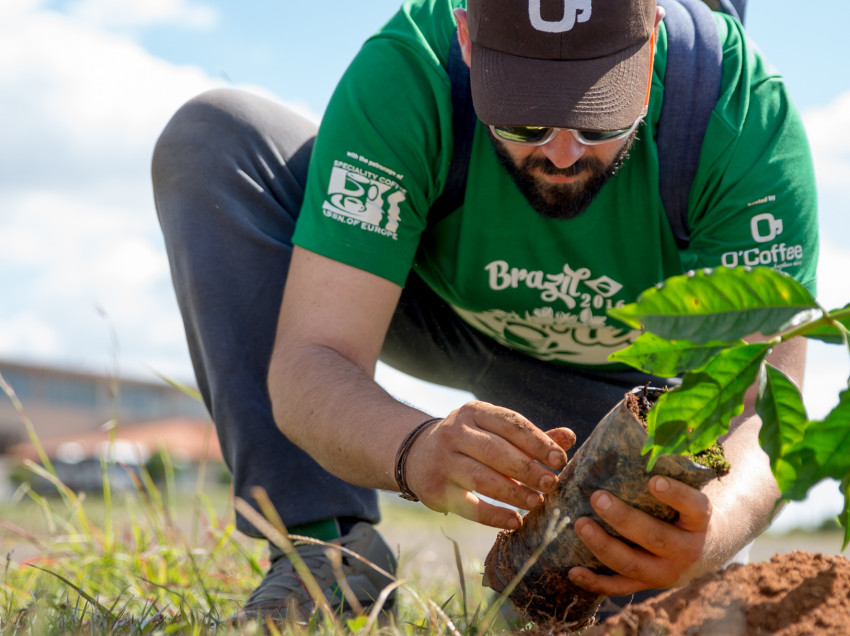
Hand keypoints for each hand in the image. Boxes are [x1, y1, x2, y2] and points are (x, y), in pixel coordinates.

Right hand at [405, 401, 573, 528]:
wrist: (417, 455)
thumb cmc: (471, 442)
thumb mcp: (495, 432)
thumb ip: (531, 437)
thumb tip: (569, 437)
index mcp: (473, 412)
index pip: (509, 424)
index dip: (536, 441)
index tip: (560, 458)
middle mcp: (454, 432)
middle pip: (496, 450)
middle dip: (527, 468)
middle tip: (553, 483)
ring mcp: (442, 460)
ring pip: (482, 478)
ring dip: (513, 493)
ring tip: (538, 503)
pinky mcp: (434, 489)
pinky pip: (468, 505)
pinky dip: (494, 515)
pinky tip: (516, 521)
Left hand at [569, 475, 711, 595]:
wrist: (706, 547)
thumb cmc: (685, 506)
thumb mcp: (690, 489)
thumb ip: (669, 468)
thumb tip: (637, 429)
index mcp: (701, 520)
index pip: (694, 506)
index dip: (675, 495)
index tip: (654, 480)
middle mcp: (687, 549)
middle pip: (655, 537)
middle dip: (623, 518)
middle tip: (597, 497)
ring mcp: (667, 572)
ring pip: (632, 563)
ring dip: (603, 545)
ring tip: (580, 524)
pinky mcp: (648, 585)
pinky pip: (619, 587)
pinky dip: (595, 582)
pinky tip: (572, 571)